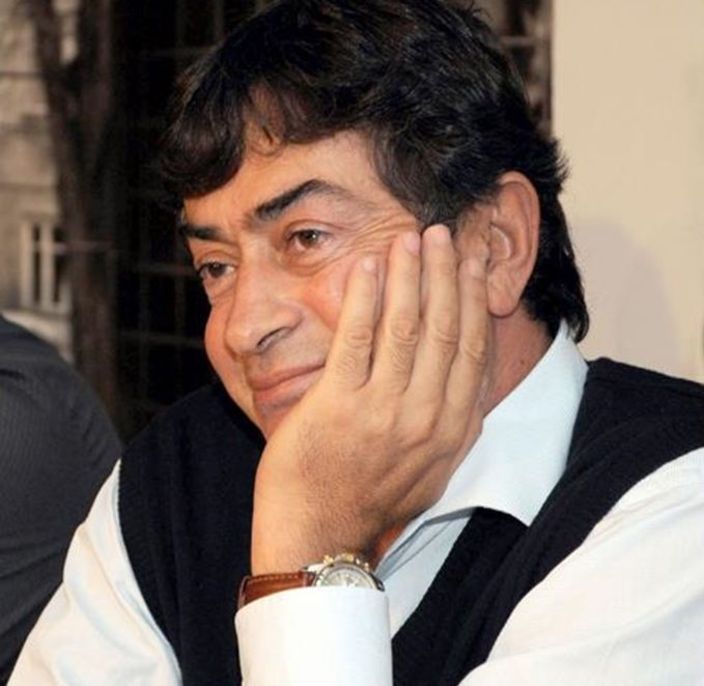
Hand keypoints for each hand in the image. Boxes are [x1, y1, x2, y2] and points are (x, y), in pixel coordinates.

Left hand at [250, 224, 489, 572]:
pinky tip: (367, 266)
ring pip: (406, 327)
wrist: (320, 535)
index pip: (472, 350)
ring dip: (410, 276)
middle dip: (445, 274)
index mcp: (452, 430)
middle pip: (444, 329)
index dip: (473, 300)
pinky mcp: (337, 406)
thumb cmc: (371, 500)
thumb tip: (469, 375)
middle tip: (442, 234)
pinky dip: (363, 298)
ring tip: (411, 238)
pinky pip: (356, 339)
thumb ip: (453, 423)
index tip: (471, 264)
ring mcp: (381, 411)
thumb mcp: (431, 469)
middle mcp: (425, 418)